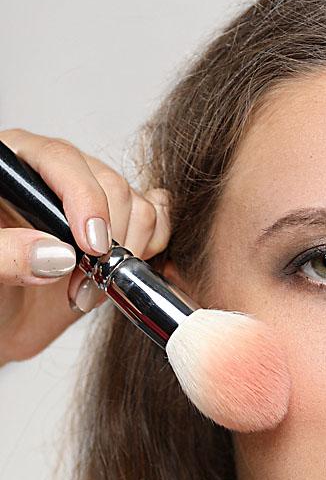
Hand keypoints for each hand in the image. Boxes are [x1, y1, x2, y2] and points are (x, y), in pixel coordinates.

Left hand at [0, 127, 170, 365]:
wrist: (8, 319)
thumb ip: (7, 255)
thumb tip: (55, 253)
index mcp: (15, 165)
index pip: (62, 160)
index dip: (85, 200)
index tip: (92, 247)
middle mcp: (58, 174)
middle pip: (110, 185)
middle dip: (107, 242)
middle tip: (83, 285)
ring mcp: (93, 199)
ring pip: (139, 207)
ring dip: (127, 255)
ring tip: (91, 288)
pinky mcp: (121, 222)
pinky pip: (156, 221)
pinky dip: (150, 251)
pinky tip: (120, 275)